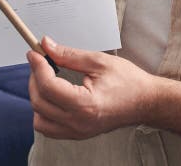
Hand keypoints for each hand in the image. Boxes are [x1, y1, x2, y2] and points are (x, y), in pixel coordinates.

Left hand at [27, 36, 155, 139]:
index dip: (37, 66)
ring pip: (39, 119)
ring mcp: (77, 131)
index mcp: (85, 104)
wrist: (146, 102)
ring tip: (46, 79)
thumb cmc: (129, 82)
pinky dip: (44, 112)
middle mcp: (78, 122)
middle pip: (39, 102)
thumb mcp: (98, 61)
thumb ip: (69, 54)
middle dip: (35, 78)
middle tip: (40, 62)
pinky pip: (49, 128)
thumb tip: (47, 46)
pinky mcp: (78, 133)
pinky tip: (53, 96)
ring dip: (37, 97)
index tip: (34, 53)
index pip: (48, 86)